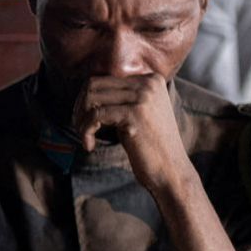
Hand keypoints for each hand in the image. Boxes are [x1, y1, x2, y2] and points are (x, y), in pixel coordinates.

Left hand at [72, 74, 192, 192]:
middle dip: (79, 108)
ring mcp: (143, 97)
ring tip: (85, 137)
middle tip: (80, 129)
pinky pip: (95, 115)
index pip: (102, 79)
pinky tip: (89, 145)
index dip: (85, 100)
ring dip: (81, 120)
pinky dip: (86, 130)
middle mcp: (148, 83)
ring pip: (92, 99)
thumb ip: (120, 98)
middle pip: (94, 85)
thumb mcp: (136, 113)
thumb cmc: (149, 146)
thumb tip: (85, 89)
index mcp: (151, 79)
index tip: (83, 120)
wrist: (171, 171)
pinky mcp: (134, 114)